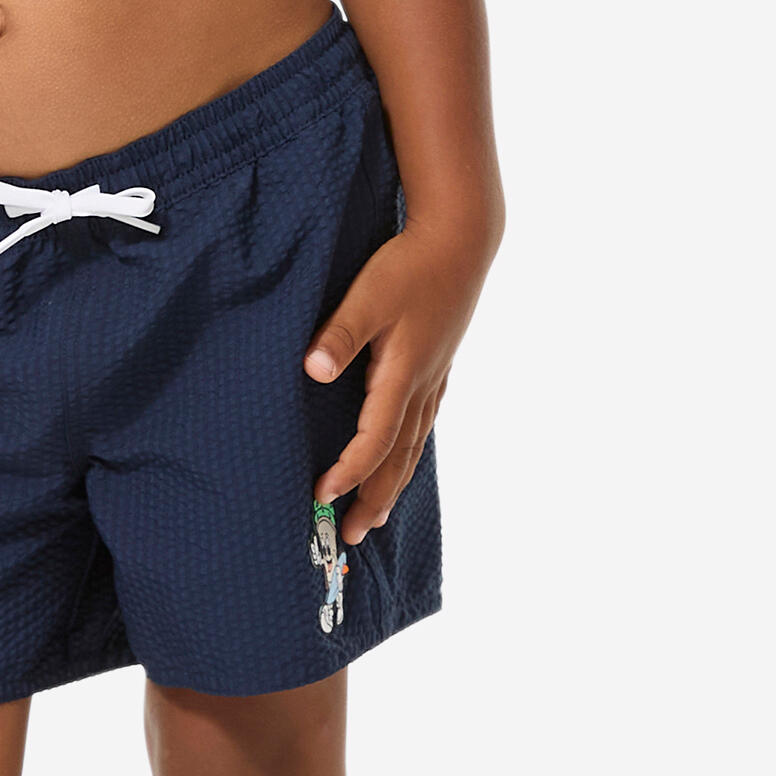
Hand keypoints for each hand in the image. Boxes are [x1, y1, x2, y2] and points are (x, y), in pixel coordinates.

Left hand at [303, 223, 492, 544]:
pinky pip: (422, 427)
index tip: (321, 496)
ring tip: (377, 517)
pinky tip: (403, 459)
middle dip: (373, 500)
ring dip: (392, 485)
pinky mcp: (437, 366)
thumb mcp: (369, 294)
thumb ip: (340, 333)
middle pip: (397, 459)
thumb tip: (313, 370)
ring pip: (413, 447)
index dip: (348, 472)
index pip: (373, 441)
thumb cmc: (411, 264)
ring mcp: (433, 379)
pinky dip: (408, 455)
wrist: (462, 239)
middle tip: (351, 536)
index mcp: (402, 375)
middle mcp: (421, 386)